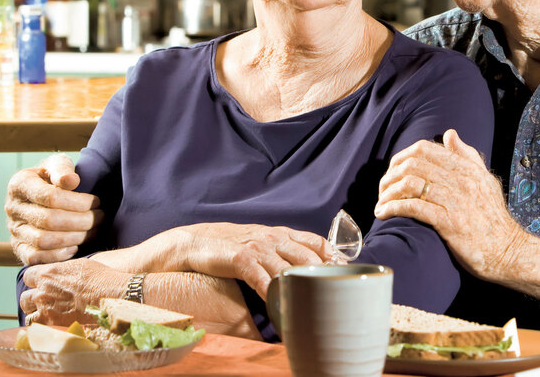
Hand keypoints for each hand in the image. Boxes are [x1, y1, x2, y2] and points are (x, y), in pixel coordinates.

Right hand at [5, 154, 103, 264]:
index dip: (79, 202)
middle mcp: (12, 208)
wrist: (40, 196)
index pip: (51, 196)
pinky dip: (59, 254)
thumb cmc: (53, 178)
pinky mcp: (18, 248)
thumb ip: (63, 169)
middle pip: (49, 220)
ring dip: (75, 237)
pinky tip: (76, 245)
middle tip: (100, 217)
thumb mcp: (58, 165)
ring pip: (44, 240)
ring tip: (93, 230)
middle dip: (82, 220)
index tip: (96, 201)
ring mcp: (14, 230)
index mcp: (19, 184)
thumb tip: (71, 181)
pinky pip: (36, 257)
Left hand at [20, 259, 127, 325]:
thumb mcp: (78, 266)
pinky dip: (41, 325)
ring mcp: (45, 308)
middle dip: (33, 299)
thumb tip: (58, 275)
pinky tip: (50, 323)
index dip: (35, 281)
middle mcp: (42, 290)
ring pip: (28, 313)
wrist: (110, 295)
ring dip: (35, 313)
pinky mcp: (51, 323)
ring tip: (46, 314)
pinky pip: (36, 326)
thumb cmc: (99, 278)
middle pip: (25, 296)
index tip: (41, 285)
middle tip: (44, 301)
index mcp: (48, 273)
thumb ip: (60, 271)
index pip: (28, 276)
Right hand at [116, 223, 333, 298]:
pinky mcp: (238, 258)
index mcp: (280, 235)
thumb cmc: (228, 249)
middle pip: (308, 256)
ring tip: (315, 303)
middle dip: (324, 275)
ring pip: (287, 266)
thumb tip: (306, 278)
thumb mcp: (260, 248)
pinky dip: (271, 290)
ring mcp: (255, 246)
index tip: (349, 274)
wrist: (191, 243)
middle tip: (337, 294)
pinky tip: (279, 303)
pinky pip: (259, 275)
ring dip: (301, 285)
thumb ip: (282, 257)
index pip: (317, 242)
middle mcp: (272, 238)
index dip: (335, 258)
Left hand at [375, 129, 529, 281]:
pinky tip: (384, 214)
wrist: (508, 252)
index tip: (391, 170)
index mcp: (468, 168)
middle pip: (413, 164)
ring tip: (381, 203)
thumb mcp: (485, 181)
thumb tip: (449, 133)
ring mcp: (455, 201)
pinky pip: (413, 207)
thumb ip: (467, 156)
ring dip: (388, 193)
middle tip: (382, 189)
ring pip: (410, 184)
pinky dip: (393, 208)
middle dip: (390, 176)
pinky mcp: (450, 223)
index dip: (401, 157)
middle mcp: (461, 181)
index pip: (425, 149)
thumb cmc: (493, 218)